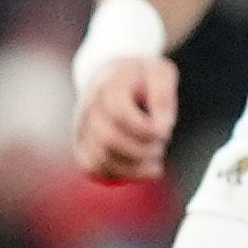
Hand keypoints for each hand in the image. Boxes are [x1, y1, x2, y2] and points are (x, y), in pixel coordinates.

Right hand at [73, 55, 178, 180]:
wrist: (109, 74)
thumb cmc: (140, 75)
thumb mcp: (160, 72)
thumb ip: (164, 95)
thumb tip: (163, 127)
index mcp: (108, 86)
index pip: (120, 114)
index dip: (145, 129)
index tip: (166, 131)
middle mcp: (89, 109)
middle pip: (109, 139)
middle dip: (142, 150)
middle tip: (161, 148)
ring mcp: (81, 129)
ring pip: (99, 159)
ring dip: (131, 168)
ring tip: (154, 164)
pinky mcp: (81, 145)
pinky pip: (92, 168)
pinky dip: (116, 176)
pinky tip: (137, 170)